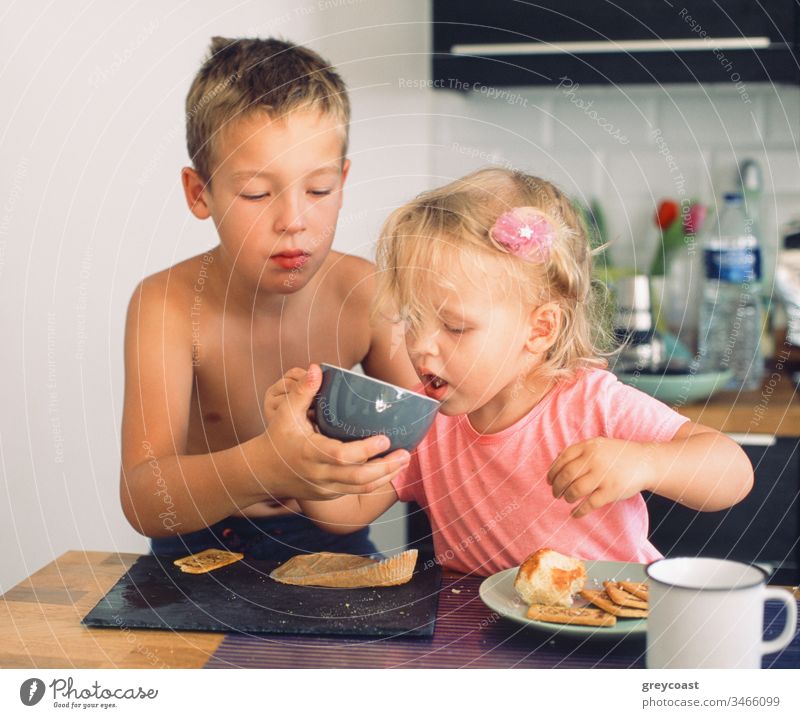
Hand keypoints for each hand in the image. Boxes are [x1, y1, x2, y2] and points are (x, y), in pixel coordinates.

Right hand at [260, 364, 409, 499]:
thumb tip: (316, 368)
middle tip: (405, 453)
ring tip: (403, 460)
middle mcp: (319, 474)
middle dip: (385, 467)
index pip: (341, 456)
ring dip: (386, 476)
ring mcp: (325, 488)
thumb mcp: (285, 413)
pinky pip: (356, 491)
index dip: (365, 450)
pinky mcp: (329, 495)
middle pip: (358, 478)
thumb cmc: (277, 438)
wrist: (263, 472)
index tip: (385, 439)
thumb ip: (302, 391)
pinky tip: (388, 469)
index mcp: (310, 452)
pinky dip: (374, 481)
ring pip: (361, 488)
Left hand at [547, 438, 656, 517]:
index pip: (563, 459)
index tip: (549, 480)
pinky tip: (574, 513)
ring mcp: (603, 475)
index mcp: (589, 446)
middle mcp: (594, 459)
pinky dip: (579, 511)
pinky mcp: (611, 491)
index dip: (553, 471)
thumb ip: (579, 451)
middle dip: (557, 487)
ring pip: (575, 490)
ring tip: (567, 499)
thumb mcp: (599, 445)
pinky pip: (589, 504)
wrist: (646, 462)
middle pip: (566, 475)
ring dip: (567, 497)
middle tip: (555, 493)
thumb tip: (556, 459)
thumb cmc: (618, 455)